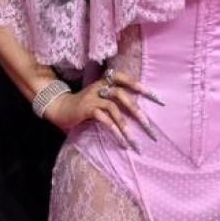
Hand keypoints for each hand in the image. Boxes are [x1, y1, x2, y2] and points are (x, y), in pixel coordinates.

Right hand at [43, 69, 162, 150]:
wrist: (61, 108)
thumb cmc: (87, 104)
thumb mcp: (102, 96)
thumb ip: (117, 98)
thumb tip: (140, 110)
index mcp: (106, 80)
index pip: (126, 79)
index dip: (141, 86)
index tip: (157, 99)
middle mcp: (100, 86)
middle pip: (122, 94)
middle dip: (136, 110)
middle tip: (148, 125)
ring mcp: (93, 97)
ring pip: (114, 109)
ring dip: (125, 125)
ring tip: (135, 140)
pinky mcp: (87, 109)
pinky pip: (104, 120)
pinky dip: (114, 130)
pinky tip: (121, 141)